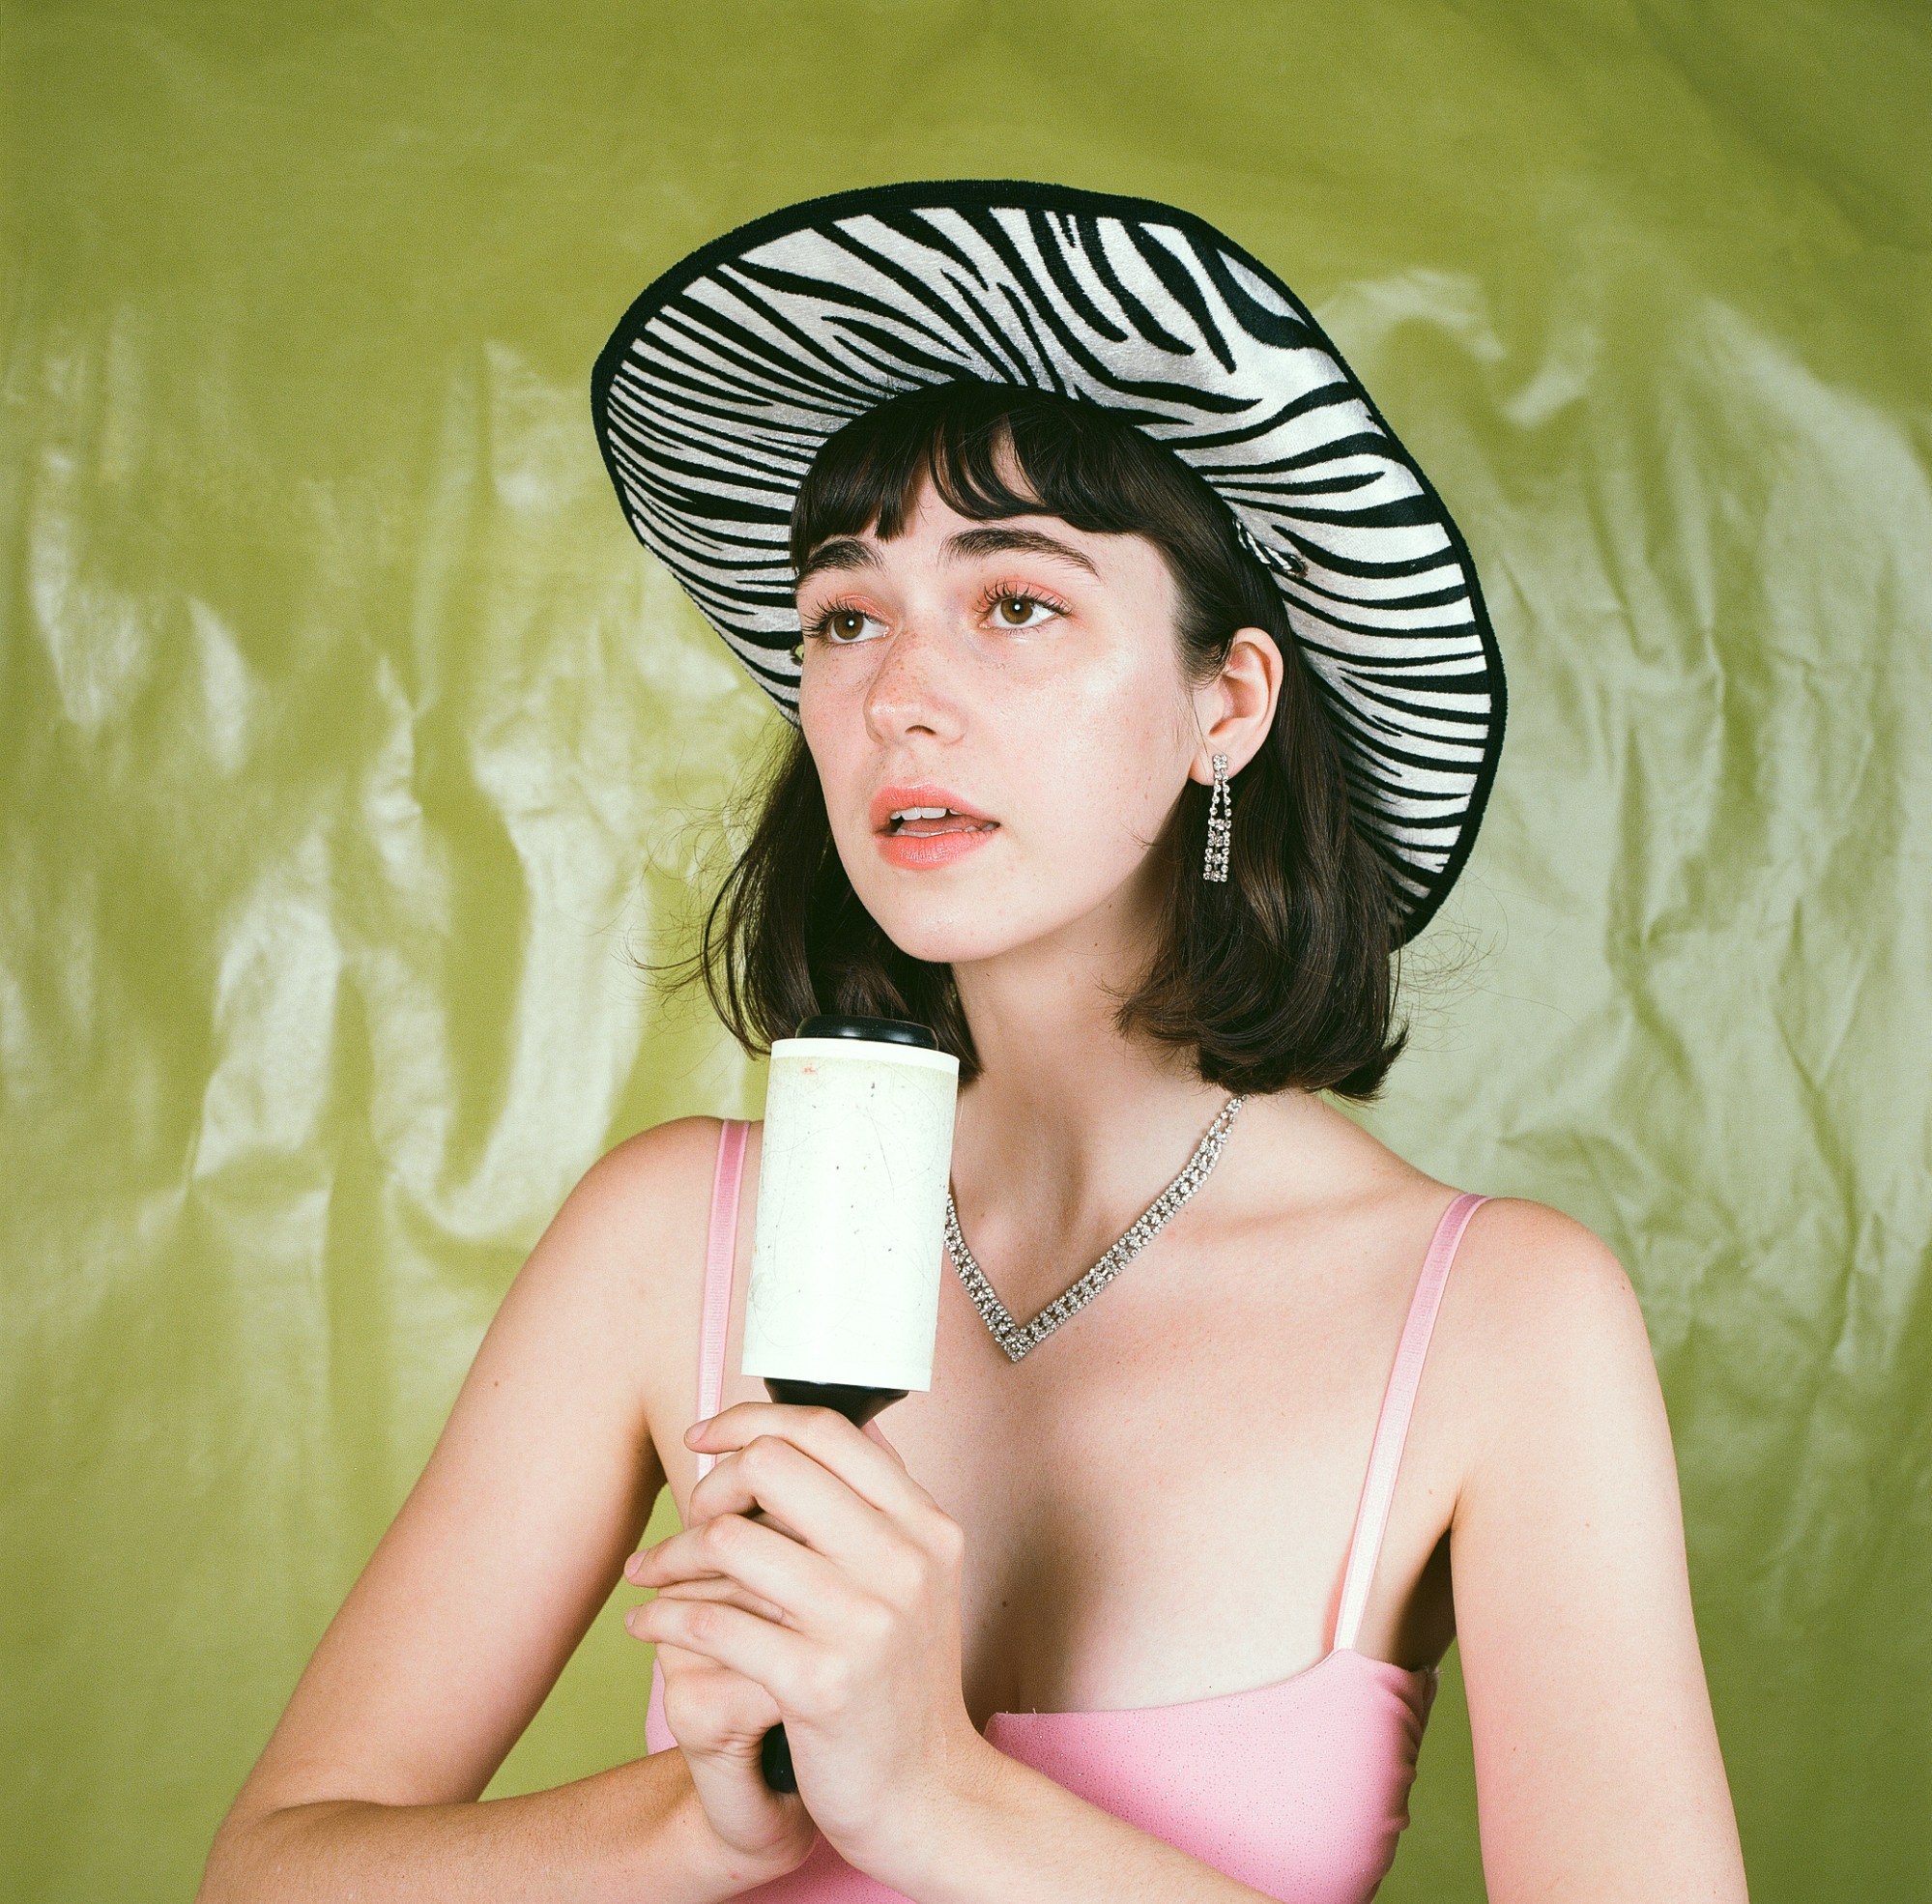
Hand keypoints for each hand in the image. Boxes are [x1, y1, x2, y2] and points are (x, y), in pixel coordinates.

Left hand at [625, 1403, 997, 1880]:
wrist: (931, 1796)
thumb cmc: (903, 1682)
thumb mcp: (915, 1580)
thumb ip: (871, 1509)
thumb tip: (797, 1435)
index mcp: (926, 1525)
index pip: (828, 1429)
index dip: (751, 1419)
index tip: (705, 1437)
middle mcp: (904, 1562)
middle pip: (774, 1467)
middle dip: (713, 1484)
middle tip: (693, 1518)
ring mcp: (866, 1623)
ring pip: (730, 1541)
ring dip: (673, 1554)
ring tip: (655, 1575)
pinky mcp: (821, 1684)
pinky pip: (714, 1622)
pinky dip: (665, 1617)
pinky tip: (651, 1625)